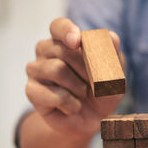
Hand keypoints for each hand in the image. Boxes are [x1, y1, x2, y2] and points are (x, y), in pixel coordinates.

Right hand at [25, 17, 124, 139]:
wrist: (94, 121)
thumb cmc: (103, 92)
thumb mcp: (116, 75)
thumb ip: (114, 55)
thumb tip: (112, 37)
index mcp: (66, 41)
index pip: (59, 26)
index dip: (66, 31)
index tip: (77, 42)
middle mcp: (47, 51)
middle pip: (62, 50)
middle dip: (86, 69)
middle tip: (96, 84)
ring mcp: (36, 70)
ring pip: (55, 68)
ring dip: (79, 87)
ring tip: (83, 95)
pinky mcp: (32, 91)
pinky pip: (53, 94)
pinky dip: (70, 104)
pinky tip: (73, 107)